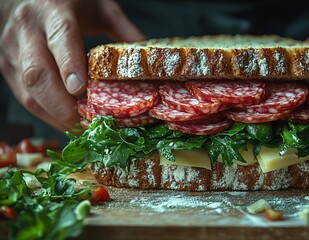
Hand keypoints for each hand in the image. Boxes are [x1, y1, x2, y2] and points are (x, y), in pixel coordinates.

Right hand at [0, 0, 143, 130]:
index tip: (82, 90)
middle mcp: (28, 31)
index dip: (70, 67)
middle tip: (89, 123)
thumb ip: (124, 30)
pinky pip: (24, 97)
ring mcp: (12, 50)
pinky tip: (66, 121)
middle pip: (38, 74)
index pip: (61, 40)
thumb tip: (148, 61)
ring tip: (82, 128)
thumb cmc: (67, 0)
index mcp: (54, 11)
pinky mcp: (6, 66)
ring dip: (55, 115)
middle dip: (63, 105)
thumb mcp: (100, 7)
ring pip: (28, 92)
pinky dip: (46, 114)